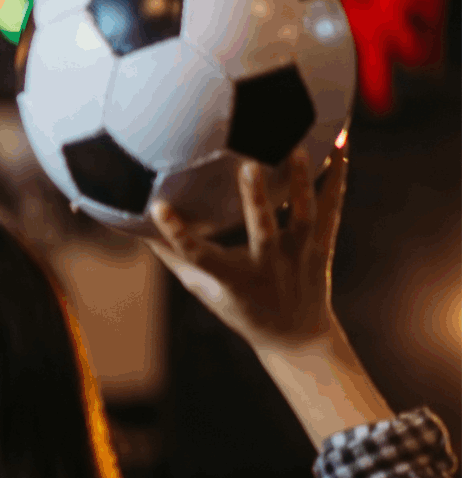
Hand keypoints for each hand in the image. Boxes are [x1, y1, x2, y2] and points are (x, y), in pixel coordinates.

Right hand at [149, 151, 340, 349]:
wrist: (296, 335)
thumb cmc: (240, 308)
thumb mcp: (204, 290)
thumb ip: (174, 257)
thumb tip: (137, 226)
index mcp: (233, 280)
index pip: (198, 256)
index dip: (176, 233)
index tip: (158, 207)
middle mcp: (269, 266)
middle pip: (263, 230)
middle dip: (256, 198)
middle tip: (248, 165)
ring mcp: (299, 254)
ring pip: (304, 215)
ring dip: (302, 182)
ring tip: (298, 149)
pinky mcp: (322, 244)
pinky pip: (332, 207)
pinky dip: (337, 175)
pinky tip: (342, 142)